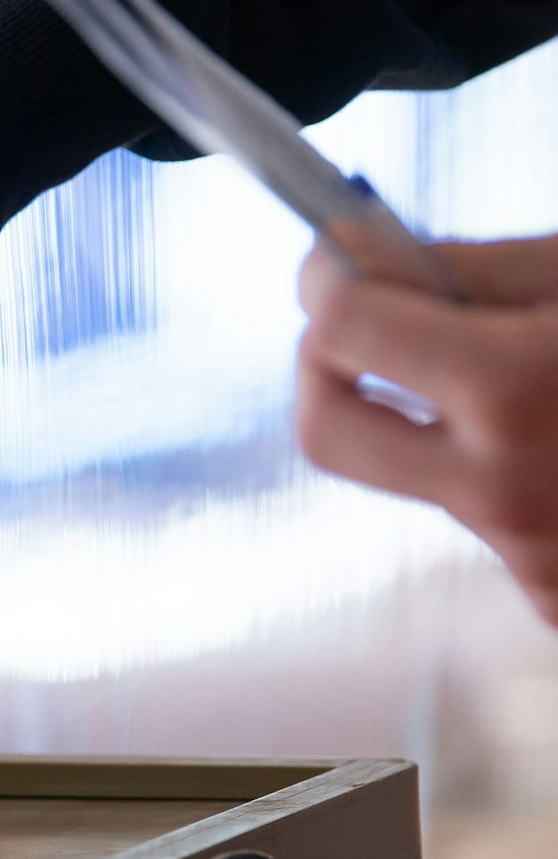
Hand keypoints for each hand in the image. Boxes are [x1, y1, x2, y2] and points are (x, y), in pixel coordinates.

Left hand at [297, 233, 557, 622]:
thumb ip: (467, 271)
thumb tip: (352, 257)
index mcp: (517, 394)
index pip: (342, 329)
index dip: (327, 279)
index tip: (332, 259)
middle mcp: (506, 493)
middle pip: (323, 431)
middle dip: (324, 368)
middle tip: (363, 325)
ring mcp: (531, 562)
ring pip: (416, 477)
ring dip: (442, 425)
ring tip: (536, 389)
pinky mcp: (556, 602)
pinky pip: (486, 521)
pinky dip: (508, 476)